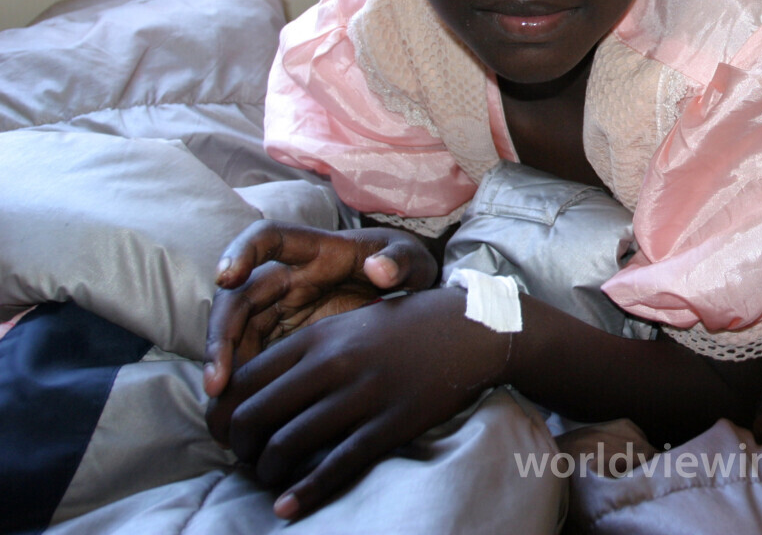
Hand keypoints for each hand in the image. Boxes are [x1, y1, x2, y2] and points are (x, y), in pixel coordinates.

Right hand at [203, 221, 438, 397]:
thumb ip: (399, 262)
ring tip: (222, 400)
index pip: (268, 238)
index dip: (241, 252)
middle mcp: (289, 278)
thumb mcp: (412, 260)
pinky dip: (245, 379)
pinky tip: (241, 407)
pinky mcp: (286, 338)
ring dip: (225, 363)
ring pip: (238, 331)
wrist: (410, 295)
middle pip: (239, 297)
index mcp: (316, 250)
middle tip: (217, 378)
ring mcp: (283, 309)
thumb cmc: (404, 268)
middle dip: (221, 333)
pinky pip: (255, 356)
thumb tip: (379, 270)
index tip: (226, 277)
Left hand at [206, 287, 506, 519]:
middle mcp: (333, 365)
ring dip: (267, 470)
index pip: (244, 379)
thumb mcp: (350, 324)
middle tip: (244, 456)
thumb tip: (255, 386)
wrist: (470, 331)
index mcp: (319, 337)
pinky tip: (286, 505)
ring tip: (269, 477)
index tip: (223, 430)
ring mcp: (362, 396)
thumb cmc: (406, 326)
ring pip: (288, 444)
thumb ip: (306, 350)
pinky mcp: (388, 426)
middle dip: (238, 446)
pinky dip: (304, 492)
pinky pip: (335, 465)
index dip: (223, 412)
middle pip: (255, 415)